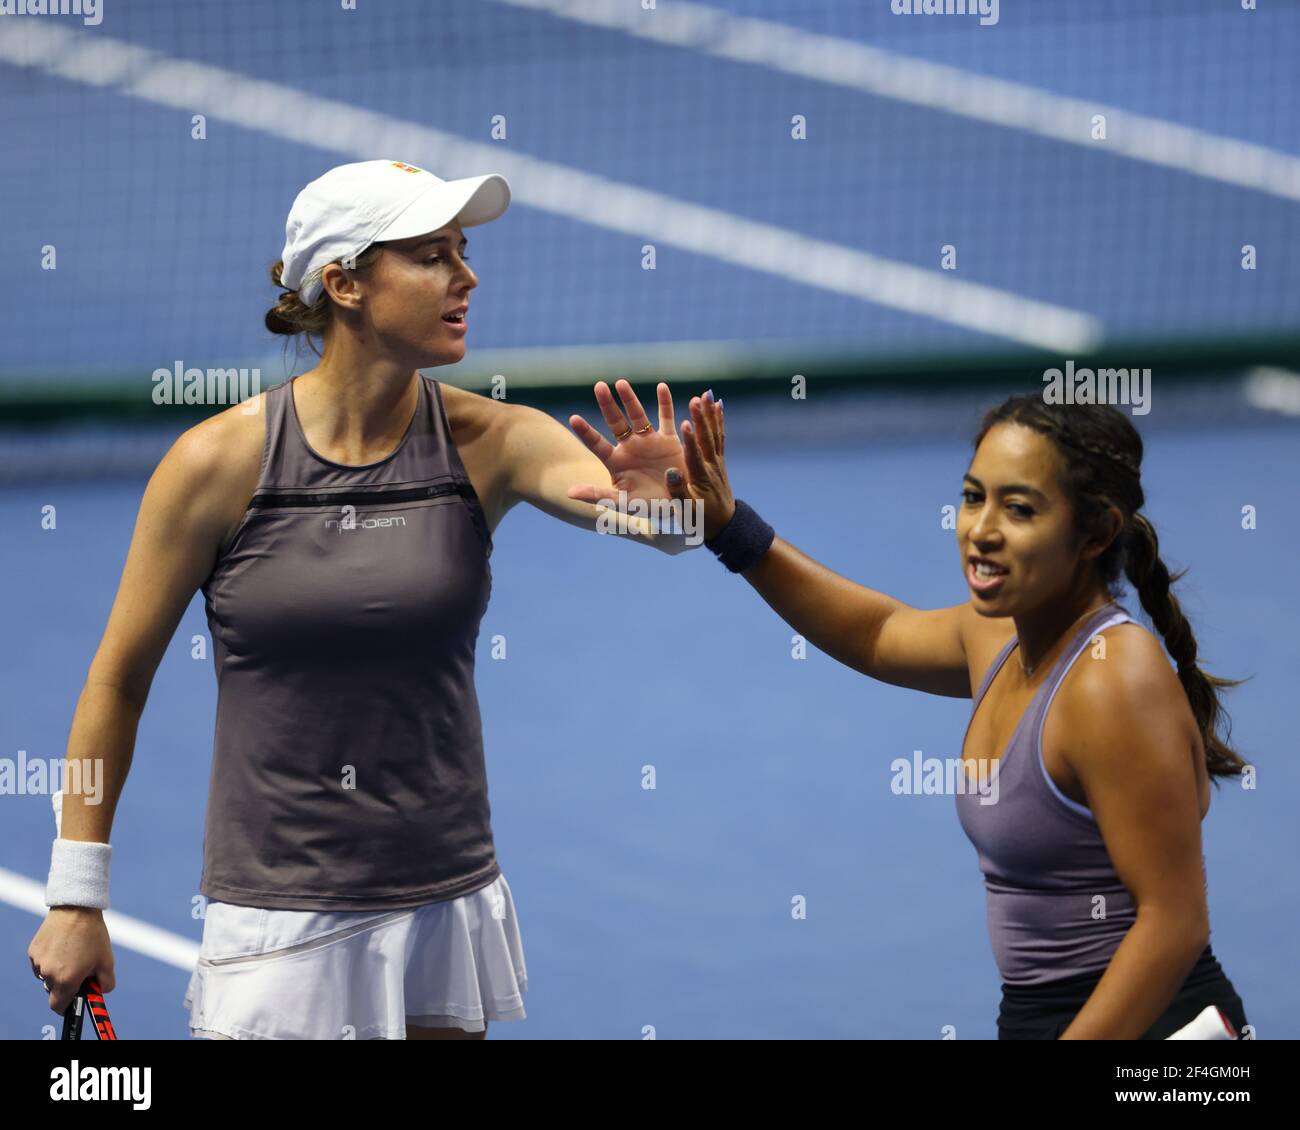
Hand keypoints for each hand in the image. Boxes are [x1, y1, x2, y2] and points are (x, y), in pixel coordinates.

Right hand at [29, 907, 114, 1014]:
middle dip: (65, 985)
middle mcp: (48, 974)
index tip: (74, 999)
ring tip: (72, 953)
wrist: (76, 909)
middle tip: (79, 970)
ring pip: (46, 976)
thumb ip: (106, 982)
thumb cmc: (93, 936)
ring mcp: (38, 962)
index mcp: (66, 981)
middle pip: (54, 990)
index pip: (58, 1006)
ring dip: (57, 971)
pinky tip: (63, 945)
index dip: (66, 1005)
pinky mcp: (33, 951)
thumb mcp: (107, 960)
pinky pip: (40, 963)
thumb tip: (101, 991)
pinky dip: (50, 959)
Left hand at [567, 380, 687, 508]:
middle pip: (616, 422)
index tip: (573, 418)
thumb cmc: (648, 506)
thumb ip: (597, 495)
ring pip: (638, 415)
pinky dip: (665, 402)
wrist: (679, 505)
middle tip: (599, 386)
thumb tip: (568, 493)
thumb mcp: (622, 503)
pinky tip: (662, 386)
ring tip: (621, 383)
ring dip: (630, 399)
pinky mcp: (669, 440)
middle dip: (607, 405)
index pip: (597, 443)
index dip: (585, 431)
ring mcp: (649, 441)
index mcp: (616, 461)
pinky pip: (666, 418)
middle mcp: (630, 447)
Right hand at [671, 392, 735, 540]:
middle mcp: (711, 467)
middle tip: (697, 399)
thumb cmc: (701, 520)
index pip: (695, 457)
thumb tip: (670, 473)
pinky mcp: (719, 459)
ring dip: (710, 413)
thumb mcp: (687, 511)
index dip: (690, 441)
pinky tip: (718, 403)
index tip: (685, 424)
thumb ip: (678, 492)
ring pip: (714, 433)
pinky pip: (720, 436)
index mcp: (700, 479)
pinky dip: (719, 419)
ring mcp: (717, 461)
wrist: (725, 525)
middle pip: (706, 439)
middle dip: (701, 419)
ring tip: (706, 394)